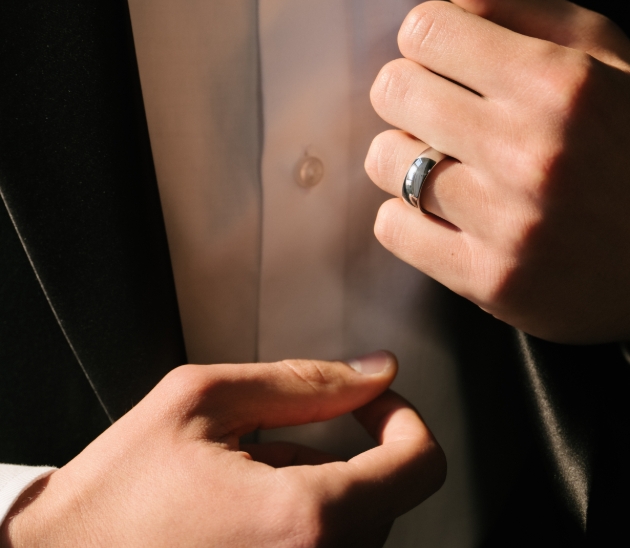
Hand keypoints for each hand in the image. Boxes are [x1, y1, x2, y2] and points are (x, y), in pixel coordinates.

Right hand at [1, 353, 444, 547]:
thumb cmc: (118, 494)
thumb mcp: (203, 401)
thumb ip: (300, 381)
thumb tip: (372, 369)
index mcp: (303, 520)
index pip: (420, 465)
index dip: (402, 418)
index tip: (369, 404)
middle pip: (385, 498)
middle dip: (339, 456)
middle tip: (268, 446)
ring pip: (355, 531)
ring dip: (314, 495)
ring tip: (241, 487)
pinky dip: (299, 528)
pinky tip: (240, 521)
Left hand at [365, 0, 629, 343]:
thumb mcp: (594, 52)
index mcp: (558, 80)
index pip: (422, 28)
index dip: (432, 40)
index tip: (455, 59)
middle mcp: (531, 149)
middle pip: (392, 88)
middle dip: (414, 92)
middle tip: (452, 109)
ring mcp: (510, 221)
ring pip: (384, 159)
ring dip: (408, 154)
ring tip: (455, 162)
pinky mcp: (491, 281)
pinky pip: (392, 228)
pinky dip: (409, 215)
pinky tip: (451, 210)